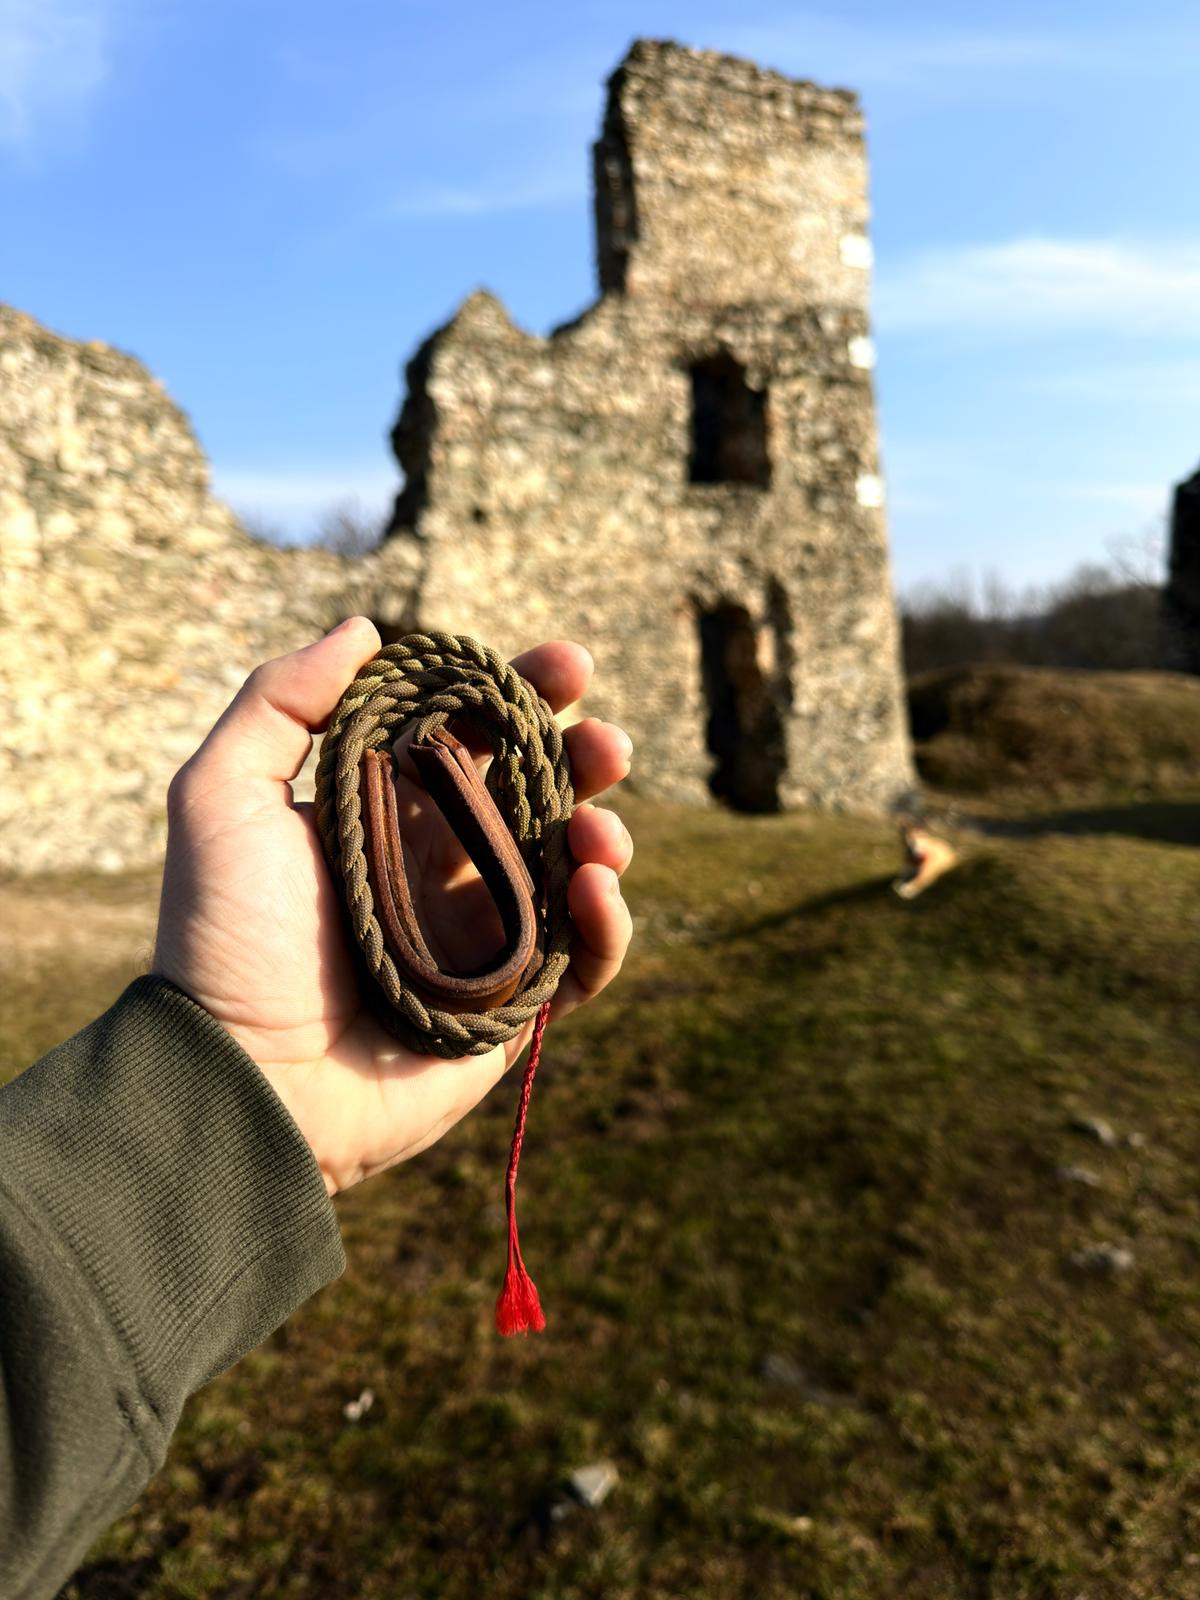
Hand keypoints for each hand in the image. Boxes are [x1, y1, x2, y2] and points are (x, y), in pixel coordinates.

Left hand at [152, 619, 633, 1195]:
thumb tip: (364, 630)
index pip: (473, 735)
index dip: (523, 694)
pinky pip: (584, 960)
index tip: (567, 664)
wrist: (248, 1078)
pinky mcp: (514, 1006)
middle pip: (539, 794)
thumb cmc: (228, 939)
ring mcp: (483, 935)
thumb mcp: (222, 798)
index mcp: (389, 811)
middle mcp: (443, 864)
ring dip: (603, 836)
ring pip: (573, 869)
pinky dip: (607, 925)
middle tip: (608, 743)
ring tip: (596, 834)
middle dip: (584, 758)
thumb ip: (278, 702)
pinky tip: (594, 892)